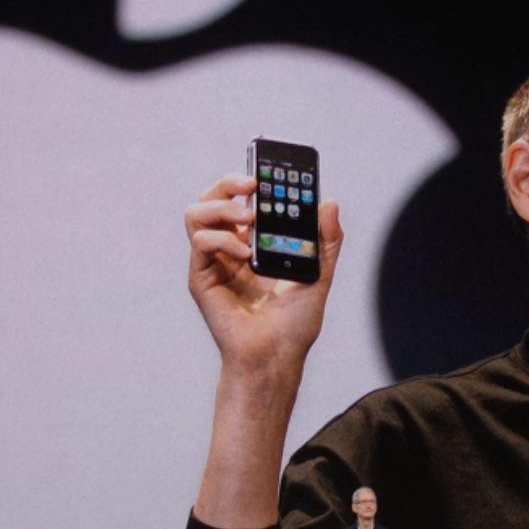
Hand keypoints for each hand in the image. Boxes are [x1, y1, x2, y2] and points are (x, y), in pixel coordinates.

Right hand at [185, 175, 343, 371]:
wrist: (276, 357)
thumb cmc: (295, 324)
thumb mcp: (319, 275)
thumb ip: (326, 241)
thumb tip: (331, 203)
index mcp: (254, 244)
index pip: (244, 199)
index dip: (251, 181)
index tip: (270, 171)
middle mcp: (230, 248)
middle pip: (214, 198)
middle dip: (229, 182)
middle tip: (253, 184)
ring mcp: (213, 262)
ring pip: (197, 213)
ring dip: (220, 206)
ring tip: (247, 218)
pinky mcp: (201, 278)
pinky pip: (200, 242)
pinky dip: (221, 238)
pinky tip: (244, 253)